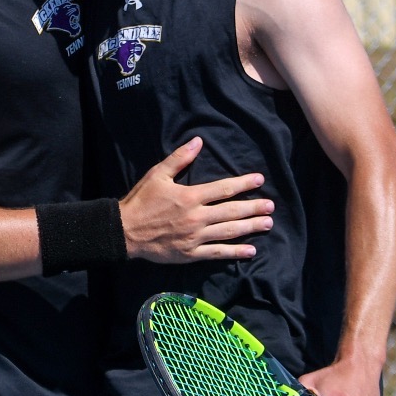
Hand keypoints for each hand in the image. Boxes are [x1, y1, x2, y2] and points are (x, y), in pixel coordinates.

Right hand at [119, 137, 273, 263]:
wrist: (124, 231)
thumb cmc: (141, 201)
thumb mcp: (157, 174)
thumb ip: (179, 158)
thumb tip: (198, 141)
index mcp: (190, 196)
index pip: (223, 188)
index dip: (244, 184)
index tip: (260, 180)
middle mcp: (196, 217)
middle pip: (231, 211)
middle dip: (253, 208)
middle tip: (271, 206)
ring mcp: (195, 237)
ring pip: (229, 231)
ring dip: (250, 227)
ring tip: (267, 224)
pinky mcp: (191, 253)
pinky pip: (217, 253)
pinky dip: (235, 252)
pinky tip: (251, 250)